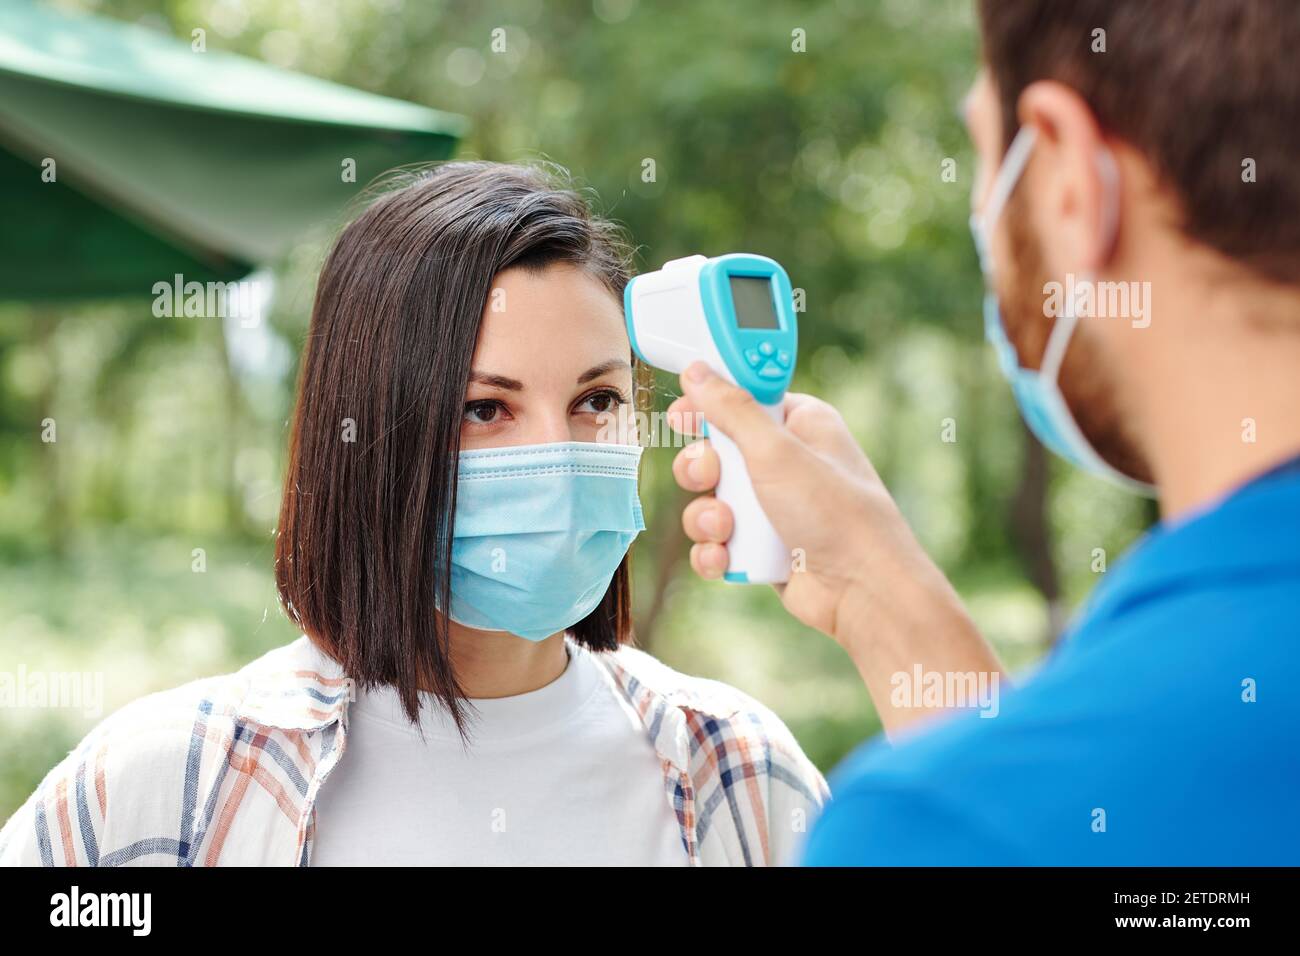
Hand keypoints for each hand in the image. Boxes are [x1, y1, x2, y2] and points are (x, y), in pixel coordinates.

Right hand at [668, 362, 1001, 730]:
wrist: (862, 591)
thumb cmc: (836, 514)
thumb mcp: (776, 451)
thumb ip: (731, 409)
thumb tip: (699, 371)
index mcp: (798, 423)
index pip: (743, 395)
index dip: (710, 401)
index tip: (683, 412)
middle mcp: (785, 461)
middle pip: (715, 449)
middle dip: (702, 469)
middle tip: (709, 476)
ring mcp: (772, 506)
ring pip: (710, 498)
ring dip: (706, 516)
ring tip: (726, 528)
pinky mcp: (761, 546)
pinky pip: (717, 541)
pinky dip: (715, 551)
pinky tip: (726, 559)